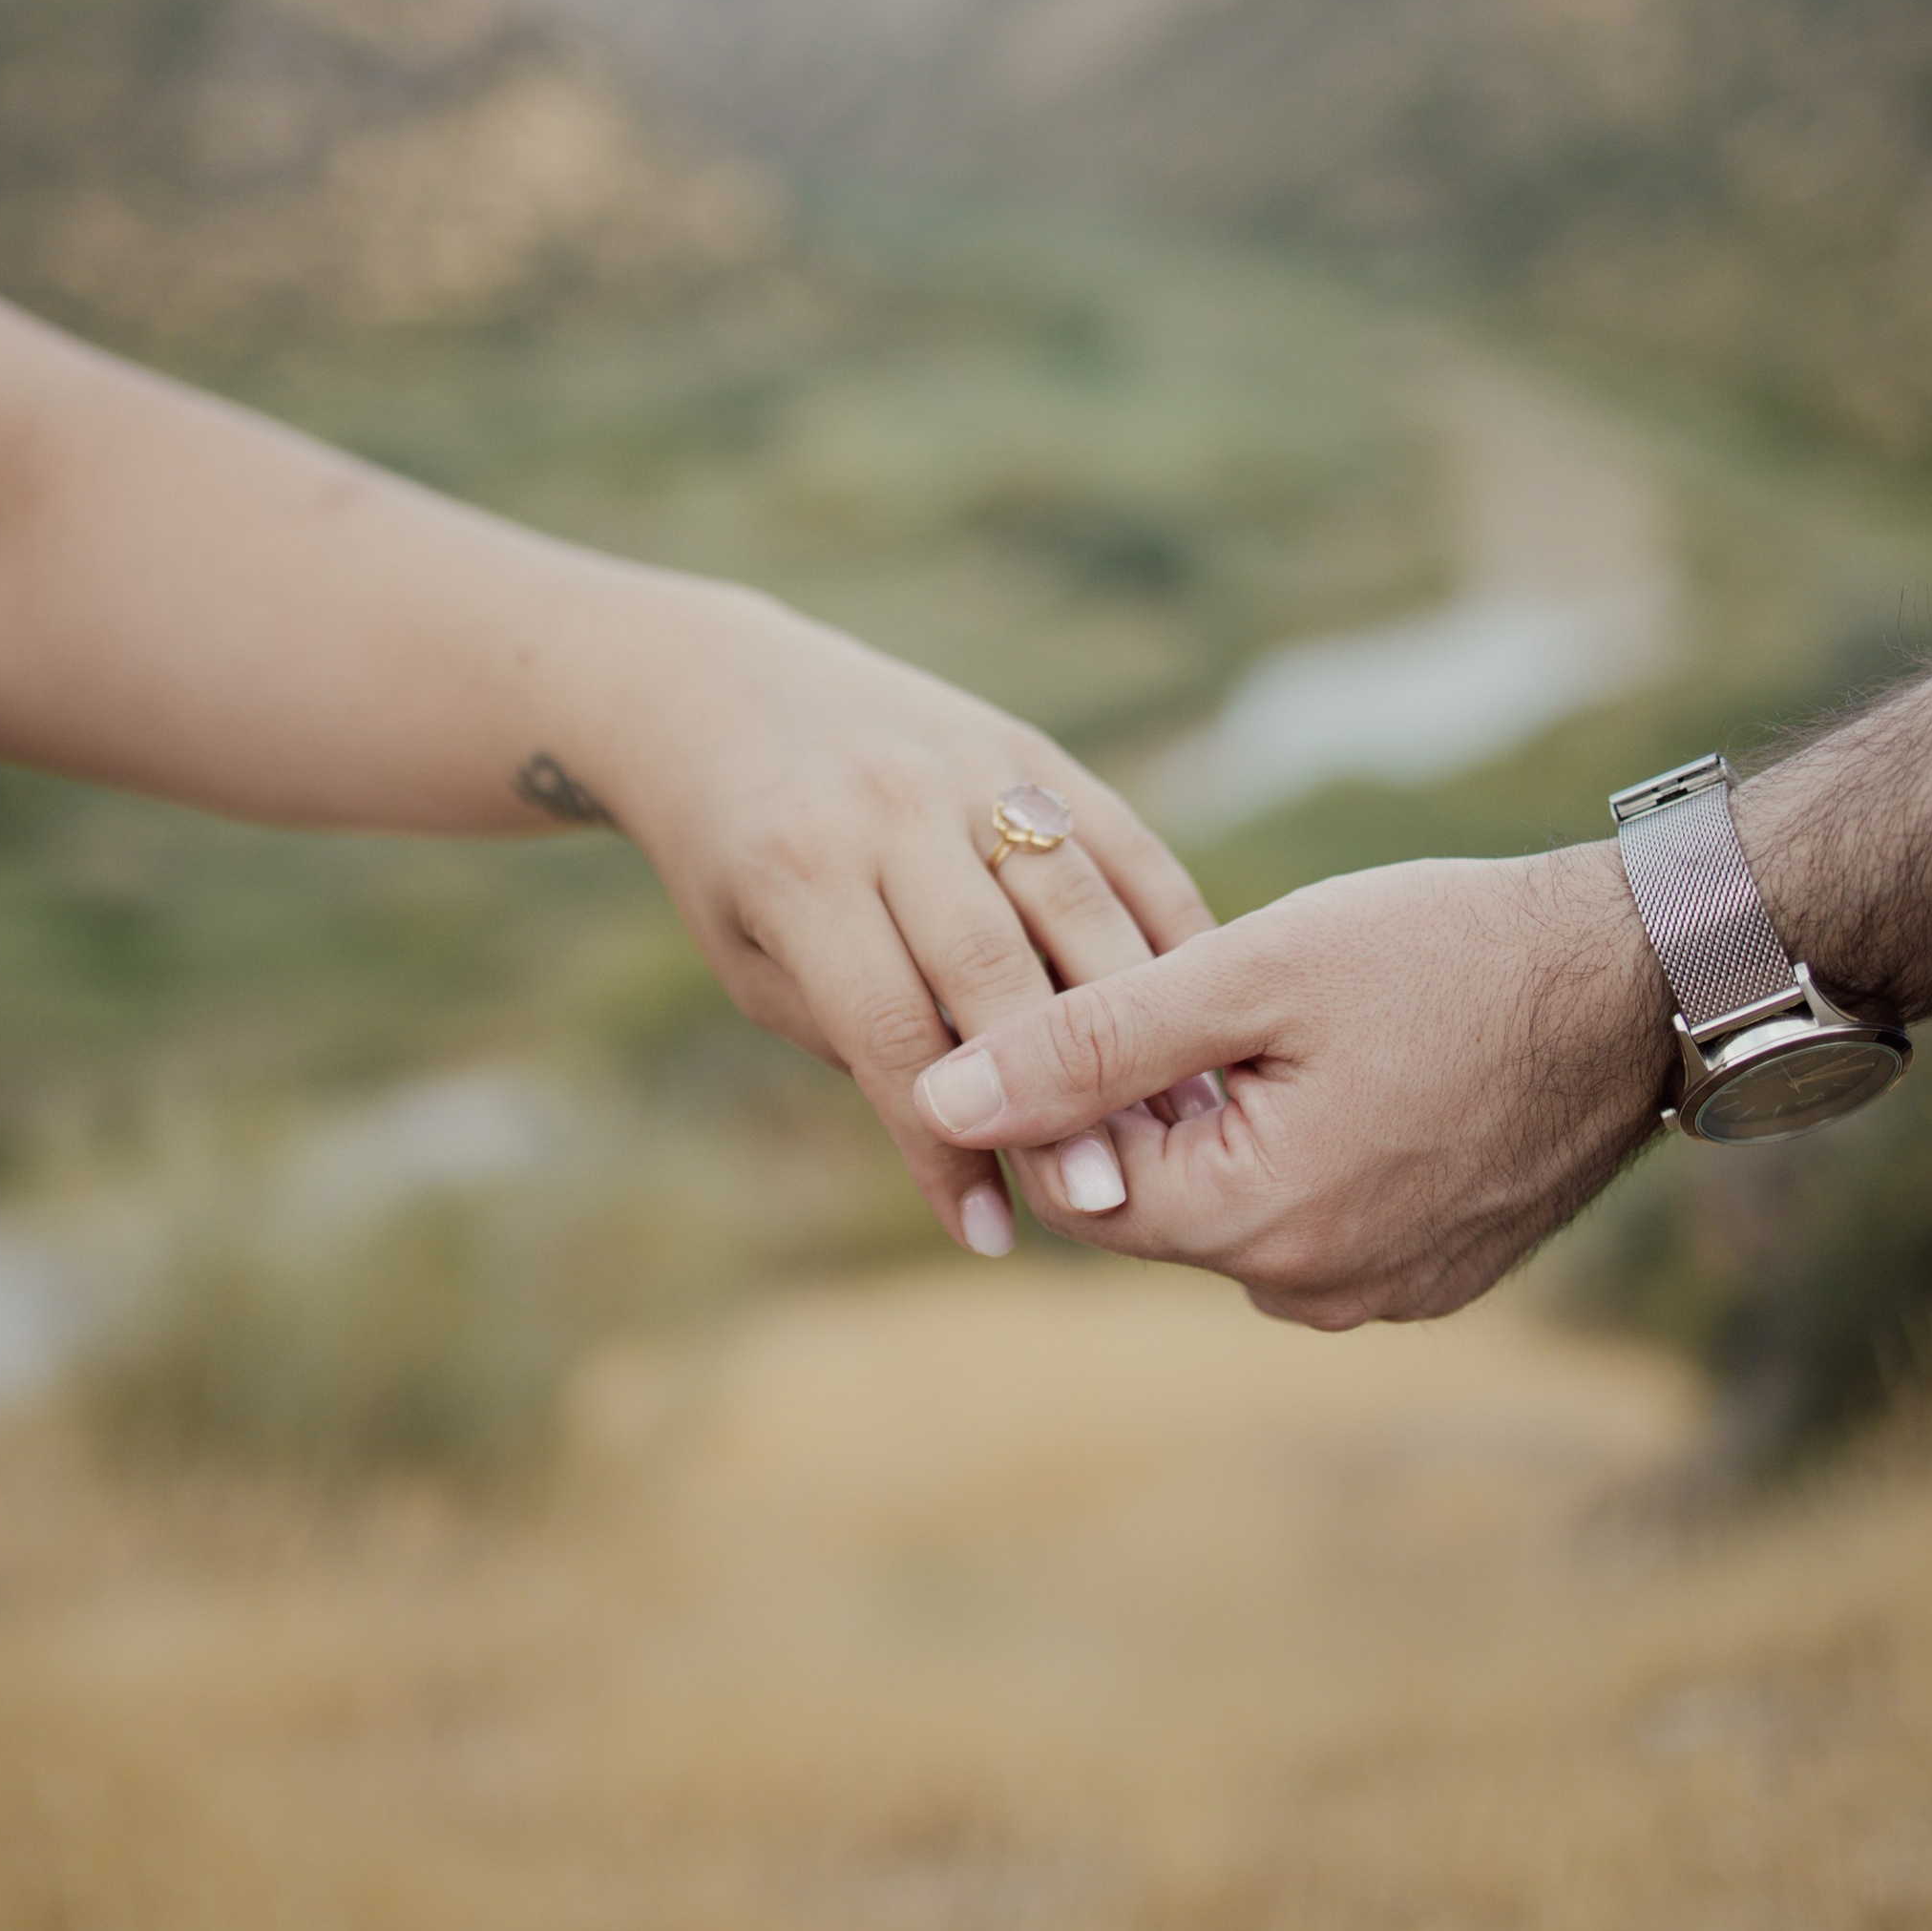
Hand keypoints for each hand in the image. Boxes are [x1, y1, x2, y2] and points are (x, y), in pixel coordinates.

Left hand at [560, 569, 1218, 1255]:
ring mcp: (973, 768)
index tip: (993, 1236)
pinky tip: (1202, 1027)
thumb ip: (860, 1042)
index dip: (946, 1146)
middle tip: (1109, 1200)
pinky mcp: (1036, 749)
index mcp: (800, 872)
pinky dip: (1172, 938)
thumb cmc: (736, 866)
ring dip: (1141, 1027)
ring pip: (1080, 908)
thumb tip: (979, 1148)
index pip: (891, 1034)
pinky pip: (1124, 849)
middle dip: (1058, 1097)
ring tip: (1182, 1129)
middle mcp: (891, 808)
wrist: (729, 694)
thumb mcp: (757, 964)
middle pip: (997, 972)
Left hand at [909, 846, 1669, 1324]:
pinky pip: (1319, 1217)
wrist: (1643, 979)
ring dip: (1233, 1122)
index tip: (1109, 995)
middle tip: (1213, 993)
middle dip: (1156, 1104)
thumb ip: (1086, 1040)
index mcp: (1257, 1226)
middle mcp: (1315, 1292)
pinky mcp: (1435, 1274)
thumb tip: (936, 1097)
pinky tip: (1358, 1062)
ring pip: (1239, 1207)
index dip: (1070, 1088)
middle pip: (1158, 1202)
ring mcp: (1384, 1294)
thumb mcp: (1249, 972)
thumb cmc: (1448, 953)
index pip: (1077, 1184)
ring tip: (1299, 1022)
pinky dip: (1309, 1146)